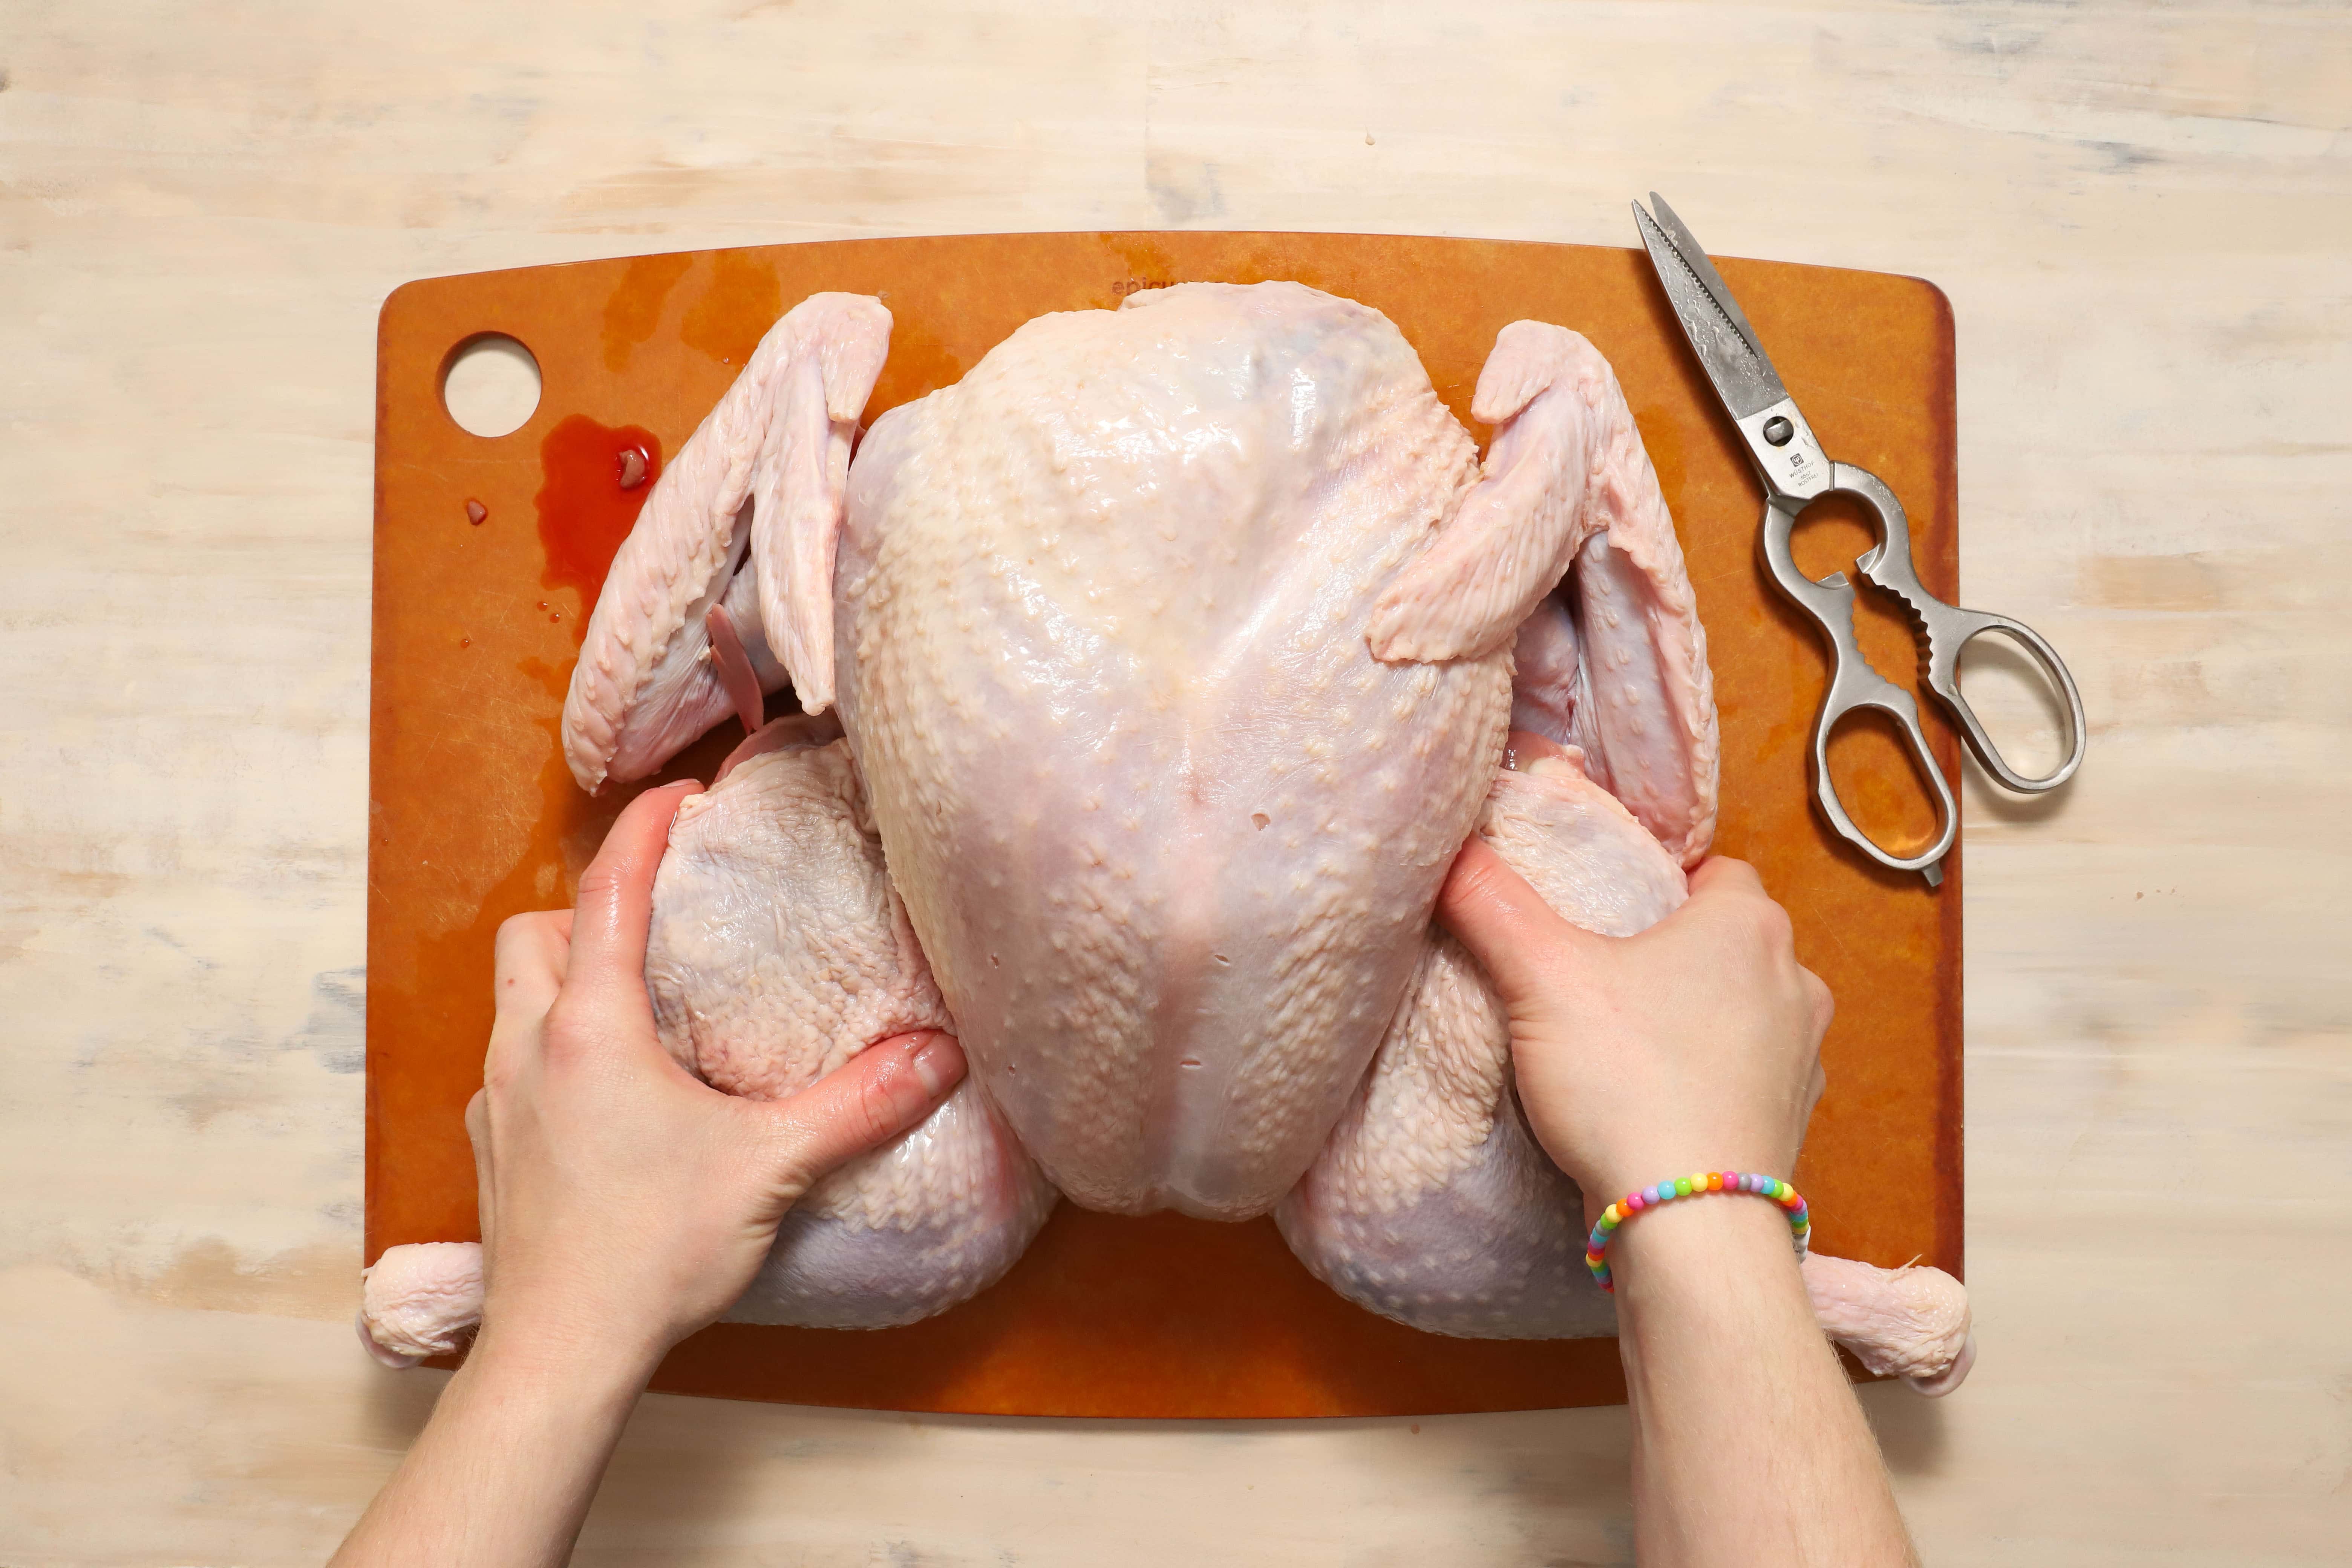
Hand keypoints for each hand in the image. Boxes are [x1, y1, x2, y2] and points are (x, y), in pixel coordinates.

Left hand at [467, 780, 965, 1369]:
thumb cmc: (653, 1253)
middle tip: (651, 919)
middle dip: (583, 909)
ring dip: (561, 980)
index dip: (642, 831)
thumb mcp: (771, 1167)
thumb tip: (940, 1058)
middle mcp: (529, 1049)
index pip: (607, 891)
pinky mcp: (492, 1154)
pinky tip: (601, 1096)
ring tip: (631, 1002)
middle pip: (534, 934)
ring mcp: (500, 1103)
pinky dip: (550, 1052)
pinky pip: (510, 1069)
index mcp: (592, 1029)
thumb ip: (857, 1105)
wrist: (561, 1351)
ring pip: (511, 1001)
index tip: (678, 798)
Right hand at [1437, 842, 1830, 1207]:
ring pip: (1747, 1011)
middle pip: (1731, 941)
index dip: (1664, 880)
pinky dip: (1714, 1080)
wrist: (1692, 1224)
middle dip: (1678, 951)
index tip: (1612, 906)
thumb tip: (1450, 849)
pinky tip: (1660, 1101)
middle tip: (1607, 972)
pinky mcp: (1794, 1122)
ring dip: (1701, 1018)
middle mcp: (1794, 980)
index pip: (1715, 870)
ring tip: (1631, 1042)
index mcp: (1747, 925)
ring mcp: (1803, 1056)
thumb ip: (1492, 904)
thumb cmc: (1626, 1082)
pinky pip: (1750, 1078)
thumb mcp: (1540, 977)